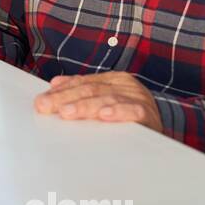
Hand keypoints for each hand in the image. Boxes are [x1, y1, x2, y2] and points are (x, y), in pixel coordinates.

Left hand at [34, 72, 161, 131]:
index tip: (41, 102)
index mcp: (112, 79)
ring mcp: (137, 97)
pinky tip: (104, 115)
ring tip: (67, 112)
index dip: (60, 92)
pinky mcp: (148, 114)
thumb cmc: (129, 114)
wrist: (163, 125)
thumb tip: (54, 84)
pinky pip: (132, 112)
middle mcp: (124, 85)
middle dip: (65, 99)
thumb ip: (81, 90)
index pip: (81, 83)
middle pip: (90, 90)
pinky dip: (118, 112)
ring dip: (85, 106)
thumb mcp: (105, 99)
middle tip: (47, 107)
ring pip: (107, 99)